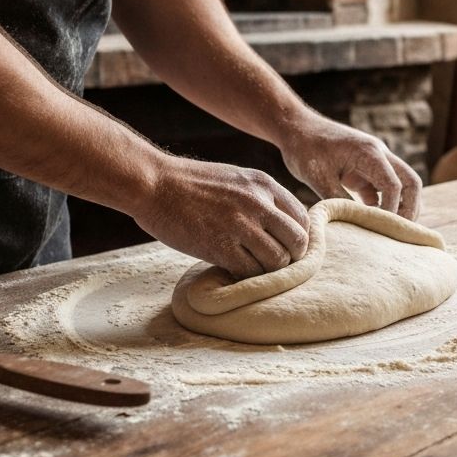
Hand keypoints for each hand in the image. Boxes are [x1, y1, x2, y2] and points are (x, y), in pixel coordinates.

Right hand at [133, 155, 309, 278]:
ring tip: (252, 268)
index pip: (302, 218)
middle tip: (274, 263)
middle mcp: (258, 203)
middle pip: (298, 241)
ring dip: (269, 271)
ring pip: (278, 261)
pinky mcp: (221, 246)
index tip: (286, 247)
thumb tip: (280, 225)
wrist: (154, 184)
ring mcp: (240, 225)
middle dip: (291, 257)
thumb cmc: (191, 183)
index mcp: (264, 184)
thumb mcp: (236, 178)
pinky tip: (234, 271)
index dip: (299, 237)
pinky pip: (250, 272)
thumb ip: (260, 198)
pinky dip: (247, 278)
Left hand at [280, 112, 421, 219]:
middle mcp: (379, 154)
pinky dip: (385, 205)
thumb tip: (352, 225)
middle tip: (399, 233)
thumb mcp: (318, 177)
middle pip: (411, 183)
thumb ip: (337, 199)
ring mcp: (375, 162)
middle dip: (410, 209)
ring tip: (389, 231)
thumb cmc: (305, 148)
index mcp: (369, 153)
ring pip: (402, 185)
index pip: (394, 185)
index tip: (380, 228)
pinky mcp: (366, 170)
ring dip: (401, 207)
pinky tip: (373, 223)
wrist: (296, 128)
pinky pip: (385, 189)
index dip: (392, 210)